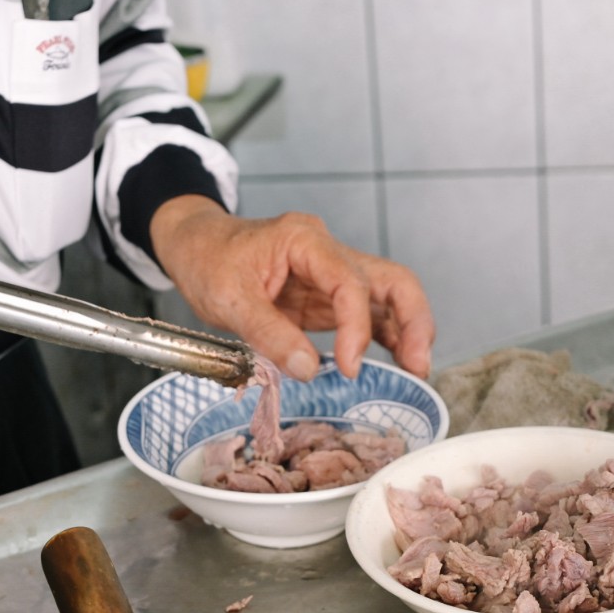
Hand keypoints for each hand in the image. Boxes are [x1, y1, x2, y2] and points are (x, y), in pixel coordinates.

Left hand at [150, 196, 434, 381]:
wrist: (195, 246)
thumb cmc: (208, 260)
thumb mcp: (228, 299)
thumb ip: (269, 333)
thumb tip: (309, 370)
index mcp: (305, 241)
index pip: (351, 281)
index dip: (357, 327)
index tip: (349, 366)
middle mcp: (328, 253)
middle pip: (393, 280)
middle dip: (413, 322)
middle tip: (417, 366)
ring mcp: (332, 276)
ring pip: (389, 297)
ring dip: (408, 332)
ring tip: (415, 371)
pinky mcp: (328, 299)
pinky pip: (369, 315)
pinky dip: (386, 339)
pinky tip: (395, 365)